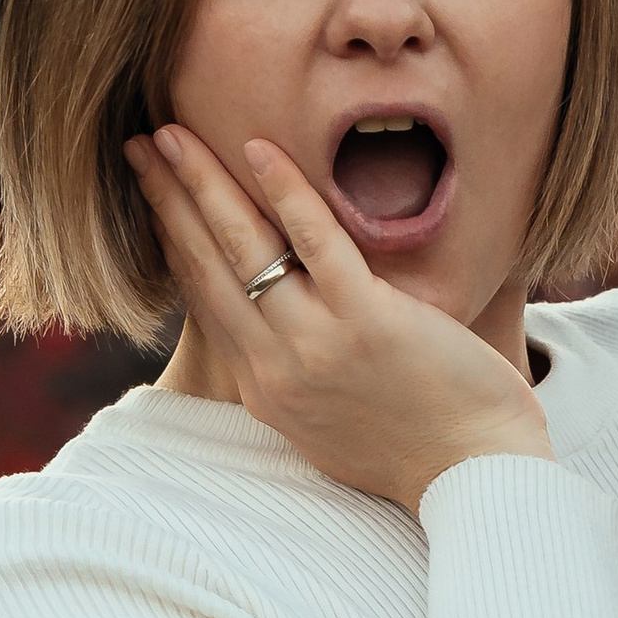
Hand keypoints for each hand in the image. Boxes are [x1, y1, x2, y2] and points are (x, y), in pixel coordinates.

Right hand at [126, 126, 553, 512]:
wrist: (479, 483)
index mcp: (266, 390)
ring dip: (202, 183)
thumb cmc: (425, 453)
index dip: (172, 239)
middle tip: (138, 145)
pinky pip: (317, 244)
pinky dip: (286, 193)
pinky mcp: (367, 323)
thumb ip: (301, 382)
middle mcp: (277, 368)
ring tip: (171, 133)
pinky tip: (259, 148)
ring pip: (244, 248)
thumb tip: (288, 345)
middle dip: (167, 199)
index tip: (153, 194)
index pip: (205, 298)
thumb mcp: (333, 430)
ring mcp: (318, 345)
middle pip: (206, 265)